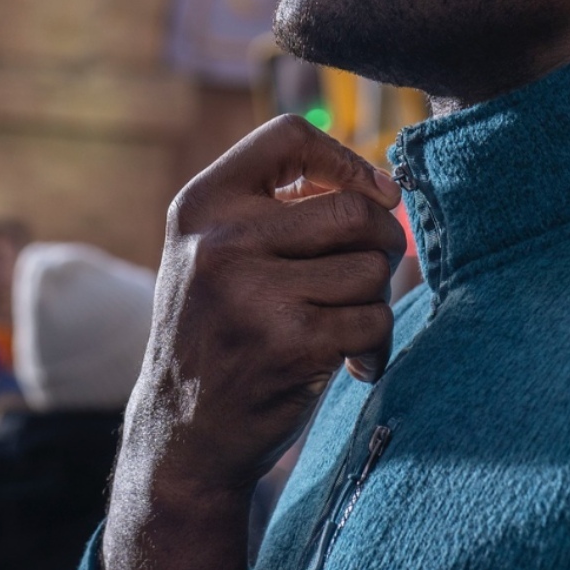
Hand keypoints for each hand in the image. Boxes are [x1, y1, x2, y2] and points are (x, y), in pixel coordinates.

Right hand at [101, 115, 403, 569]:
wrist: (184, 434)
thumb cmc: (219, 333)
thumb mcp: (217, 255)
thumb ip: (278, 211)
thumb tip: (386, 189)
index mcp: (201, 205)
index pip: (288, 135)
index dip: (346, 159)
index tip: (374, 193)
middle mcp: (219, 242)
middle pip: (353, 209)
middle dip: (382, 242)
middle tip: (369, 275)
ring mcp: (253, 294)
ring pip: (370, 268)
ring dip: (375, 300)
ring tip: (346, 326)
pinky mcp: (289, 344)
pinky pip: (373, 320)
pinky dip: (375, 345)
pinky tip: (352, 363)